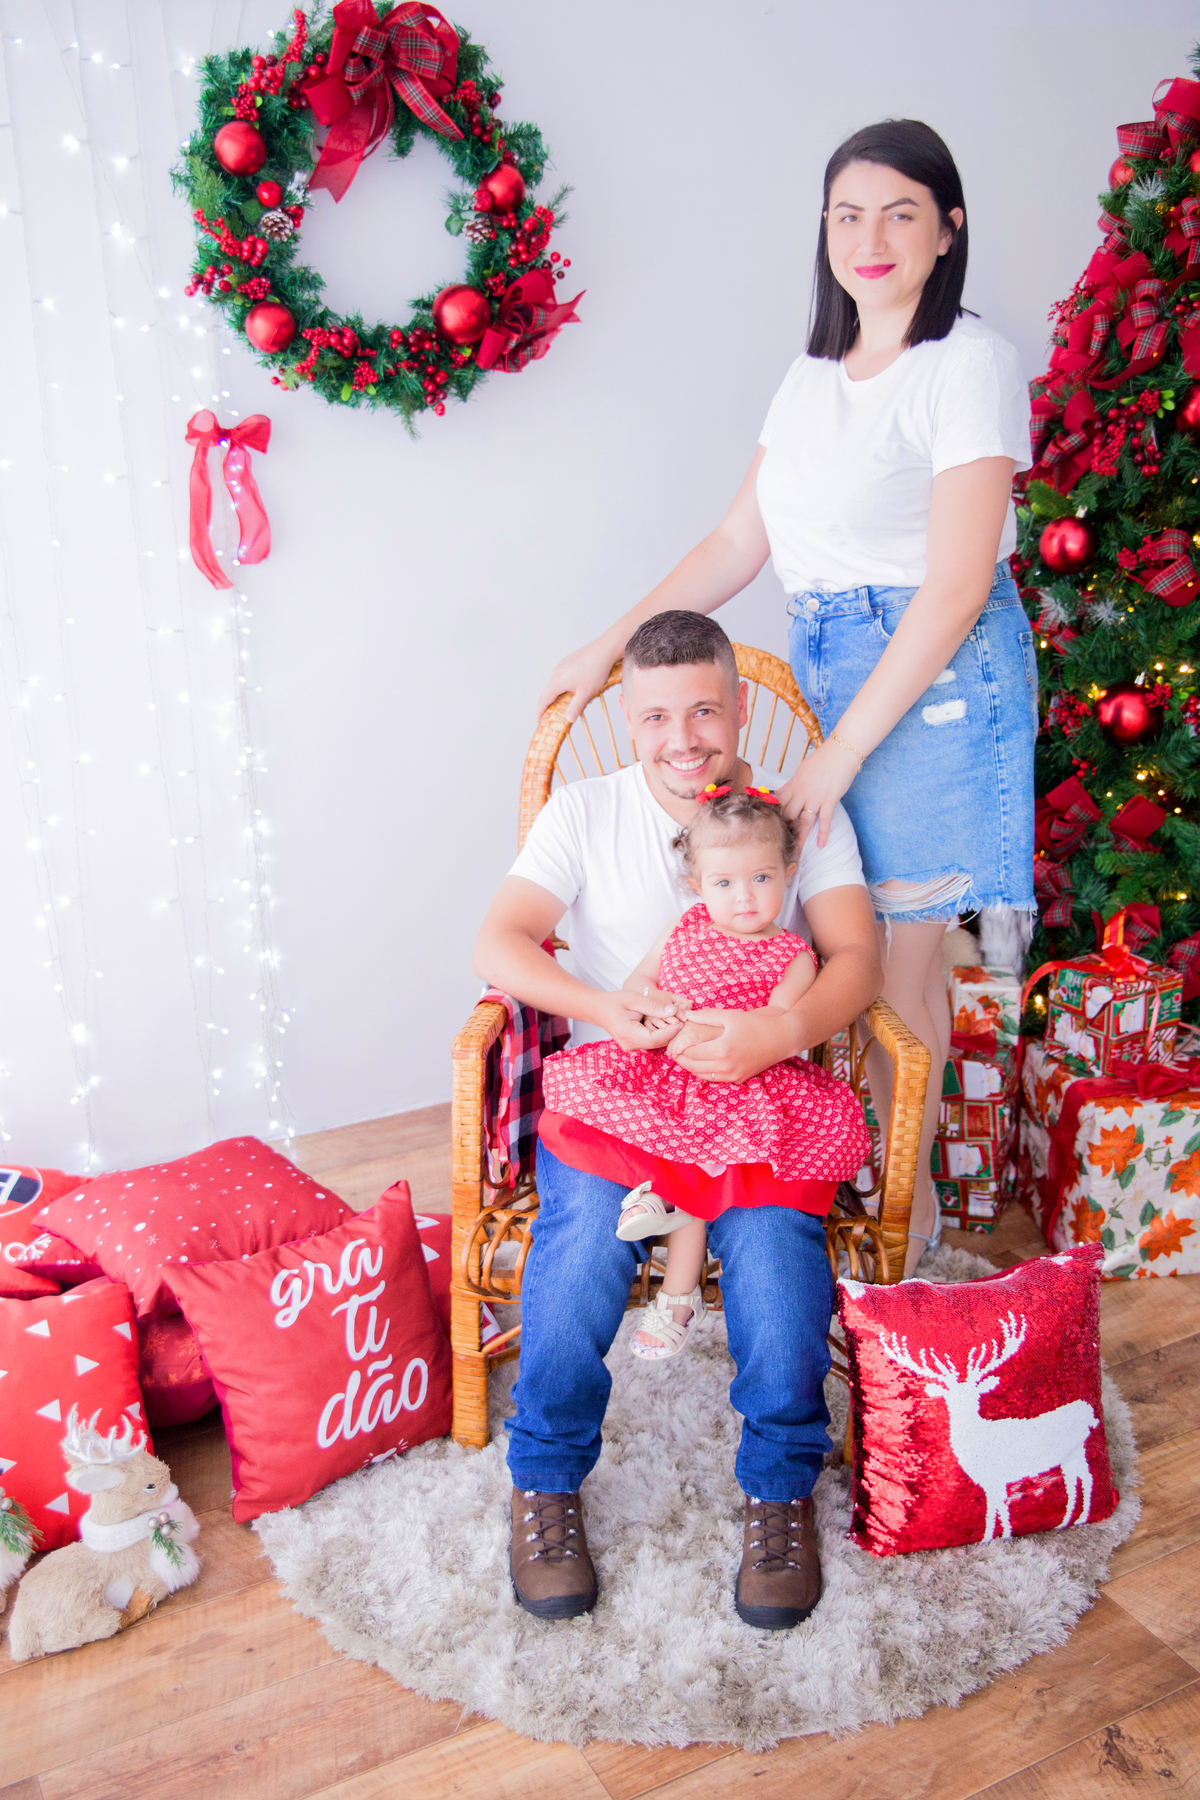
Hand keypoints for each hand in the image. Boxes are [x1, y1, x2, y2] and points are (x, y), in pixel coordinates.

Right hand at [536, 639, 616, 722]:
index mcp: (558, 681)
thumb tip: (568, 719)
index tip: (538, 719)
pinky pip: (563, 676)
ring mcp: (562, 665)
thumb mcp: (586, 692)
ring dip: (560, 694)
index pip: (544, 699)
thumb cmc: (596, 670)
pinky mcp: (569, 661)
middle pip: (550, 691)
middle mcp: (557, 672)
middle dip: (550, 704)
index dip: (540, 711)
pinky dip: (565, 685)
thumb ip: (576, 707)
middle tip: (553, 714)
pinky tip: (577, 688)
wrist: (604, 650)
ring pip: (557, 683)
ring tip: (569, 702)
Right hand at [598, 986, 685, 1052]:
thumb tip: (673, 1011)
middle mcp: (629, 1044)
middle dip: (671, 1033)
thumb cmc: (615, 1001)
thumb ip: (653, 1006)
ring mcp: (631, 1047)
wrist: (600, 1009)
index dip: (670, 1032)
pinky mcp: (634, 1046)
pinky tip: (665, 1025)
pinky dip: (659, 1034)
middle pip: (657, 1043)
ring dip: (666, 1034)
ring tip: (676, 1021)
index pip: (654, 1039)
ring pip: (655, 1044)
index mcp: (628, 1033)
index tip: (681, 1022)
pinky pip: (650, 1043)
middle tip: (682, 1021)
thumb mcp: (634, 999)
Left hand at [667, 1007, 800, 1081]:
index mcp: (722, 1050)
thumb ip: (706, 1016)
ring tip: (685, 1056)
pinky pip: (716, 1079)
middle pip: (693, 1068)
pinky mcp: (739, 1079)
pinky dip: (705, 1072)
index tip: (672, 1043)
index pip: (690, 1054)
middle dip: (681, 1060)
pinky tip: (702, 1061)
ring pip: (703, 1076)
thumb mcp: (730, 1016)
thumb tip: (686, 1015)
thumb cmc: (756, 1024)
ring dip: (692, 1067)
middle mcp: (727, 1066)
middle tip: (673, 1051)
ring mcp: (734, 1075)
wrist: (782, 1038)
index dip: (678, 1049)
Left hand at [777, 738, 859, 851]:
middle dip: (785, 830)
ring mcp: (815, 797)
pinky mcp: (829, 800)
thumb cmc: (823, 758)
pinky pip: (824, 820)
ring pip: (803, 821)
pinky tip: (820, 846)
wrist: (841, 751)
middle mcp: (801, 792)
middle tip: (783, 843)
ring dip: (799, 838)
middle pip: (788, 815)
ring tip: (796, 851)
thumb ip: (792, 783)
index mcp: (794, 784)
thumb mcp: (802, 769)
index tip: (772, 828)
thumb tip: (782, 791)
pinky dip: (822, 833)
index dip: (775, 817)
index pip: (779, 804)